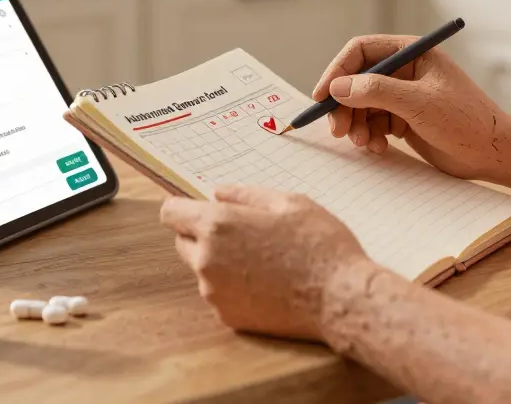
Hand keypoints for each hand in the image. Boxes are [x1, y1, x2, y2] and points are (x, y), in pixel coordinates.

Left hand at [159, 185, 373, 340]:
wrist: (340, 298)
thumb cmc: (320, 244)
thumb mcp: (289, 202)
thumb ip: (246, 194)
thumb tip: (217, 193)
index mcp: (219, 225)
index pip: (170, 213)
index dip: (182, 208)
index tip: (197, 208)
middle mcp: (207, 260)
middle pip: (182, 242)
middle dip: (203, 234)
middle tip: (244, 233)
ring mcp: (215, 293)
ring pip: (203, 269)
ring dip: (220, 262)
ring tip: (263, 260)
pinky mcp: (228, 317)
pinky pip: (219, 294)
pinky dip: (234, 287)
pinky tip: (268, 283)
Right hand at [311, 35, 510, 179]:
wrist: (493, 153)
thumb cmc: (465, 120)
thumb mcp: (419, 103)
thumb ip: (376, 91)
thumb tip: (338, 88)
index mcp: (412, 53)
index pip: (362, 51)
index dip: (338, 71)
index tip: (322, 96)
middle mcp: (405, 70)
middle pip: (357, 80)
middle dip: (344, 105)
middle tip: (337, 131)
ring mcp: (404, 95)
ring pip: (362, 105)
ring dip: (356, 124)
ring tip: (362, 144)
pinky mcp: (405, 119)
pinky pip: (373, 123)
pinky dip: (369, 136)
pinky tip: (378, 149)